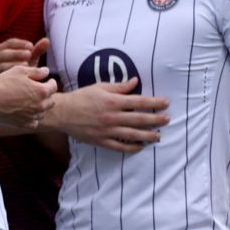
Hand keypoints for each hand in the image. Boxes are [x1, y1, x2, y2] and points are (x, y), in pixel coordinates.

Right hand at [0, 36, 46, 77]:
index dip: (19, 43)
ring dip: (14, 63)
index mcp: (4, 51)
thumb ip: (37, 50)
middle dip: (16, 53)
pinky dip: (11, 75)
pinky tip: (22, 76)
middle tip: (29, 54)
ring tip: (27, 65)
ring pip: (0, 65)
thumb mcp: (31, 60)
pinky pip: (1, 77)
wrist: (18, 90)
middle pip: (2, 53)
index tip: (31, 46)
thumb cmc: (24, 71)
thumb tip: (47, 40)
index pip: (8, 44)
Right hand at [0, 64, 56, 127]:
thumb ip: (37, 71)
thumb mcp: (20, 71)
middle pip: (50, 101)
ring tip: (32, 102)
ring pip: (42, 113)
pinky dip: (33, 118)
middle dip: (47, 95)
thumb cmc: (3, 83)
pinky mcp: (23, 124)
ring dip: (40, 107)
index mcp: (41, 91)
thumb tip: (46, 71)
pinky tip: (27, 113)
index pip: (53, 86)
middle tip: (39, 91)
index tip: (46, 80)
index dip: (50, 82)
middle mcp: (40, 105)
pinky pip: (33, 123)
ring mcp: (32, 116)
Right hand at [47, 81, 170, 152]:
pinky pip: (120, 146)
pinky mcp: (101, 140)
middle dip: (156, 120)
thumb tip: (136, 82)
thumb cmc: (81, 97)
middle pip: (139, 119)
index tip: (166, 103)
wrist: (62, 113)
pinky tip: (140, 146)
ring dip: (148, 136)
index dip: (154, 102)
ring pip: (133, 135)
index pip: (139, 102)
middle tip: (167, 120)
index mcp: (112, 102)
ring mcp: (107, 130)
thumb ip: (119, 87)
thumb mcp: (100, 87)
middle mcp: (112, 117)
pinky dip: (132, 147)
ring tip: (158, 136)